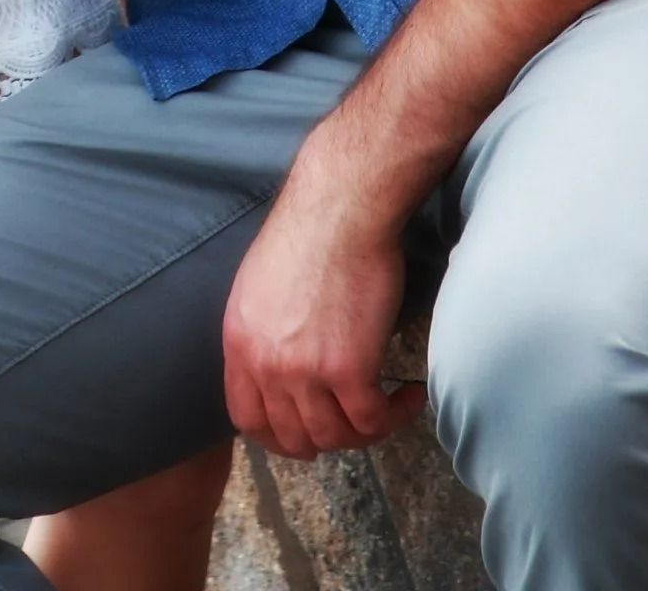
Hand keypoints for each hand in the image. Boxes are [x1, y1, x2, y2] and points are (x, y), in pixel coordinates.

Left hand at [221, 175, 423, 458]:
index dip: (277, 437)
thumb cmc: (307, 233)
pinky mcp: (348, 370)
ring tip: (385, 406)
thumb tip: (280, 368)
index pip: (246, 419)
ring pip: (334, 437)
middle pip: (292, 436)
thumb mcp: (258, 287)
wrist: (340, 208)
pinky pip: (372, 421)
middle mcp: (265, 363)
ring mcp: (305, 371)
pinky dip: (395, 416)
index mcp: (238, 341)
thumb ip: (263, 333)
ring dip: (364, 431)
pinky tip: (408, 395)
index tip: (303, 435)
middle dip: (326, 438)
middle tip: (352, 421)